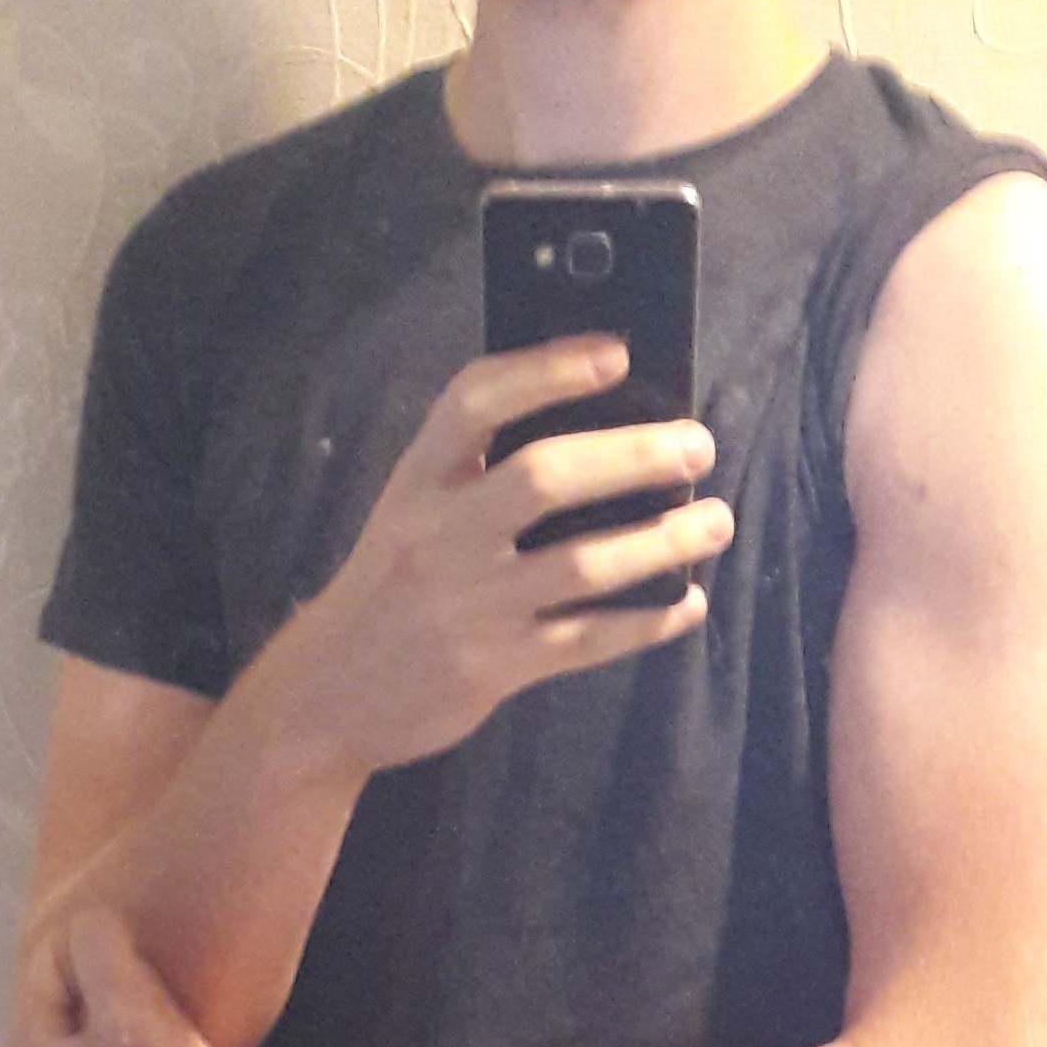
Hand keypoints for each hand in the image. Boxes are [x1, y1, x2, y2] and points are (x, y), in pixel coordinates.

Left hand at [7, 905, 273, 1046]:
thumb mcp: (130, 1004)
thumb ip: (97, 947)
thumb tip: (88, 922)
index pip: (49, 963)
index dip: (100, 950)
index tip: (145, 966)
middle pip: (68, 992)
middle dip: (110, 978)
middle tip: (156, 984)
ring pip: (95, 1020)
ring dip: (129, 1004)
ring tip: (168, 1014)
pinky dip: (139, 1036)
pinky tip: (172, 1045)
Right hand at [286, 338, 732, 772]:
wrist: (331, 695)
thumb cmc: (391, 585)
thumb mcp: (411, 510)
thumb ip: (476, 470)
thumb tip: (594, 422)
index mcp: (418, 480)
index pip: (476, 400)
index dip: (547, 368)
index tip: (616, 352)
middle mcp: (441, 535)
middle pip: (546, 477)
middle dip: (634, 457)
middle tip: (697, 446)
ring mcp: (470, 606)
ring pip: (584, 564)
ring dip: (663, 541)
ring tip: (715, 520)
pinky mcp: (495, 669)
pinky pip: (588, 640)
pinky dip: (646, 622)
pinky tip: (687, 603)